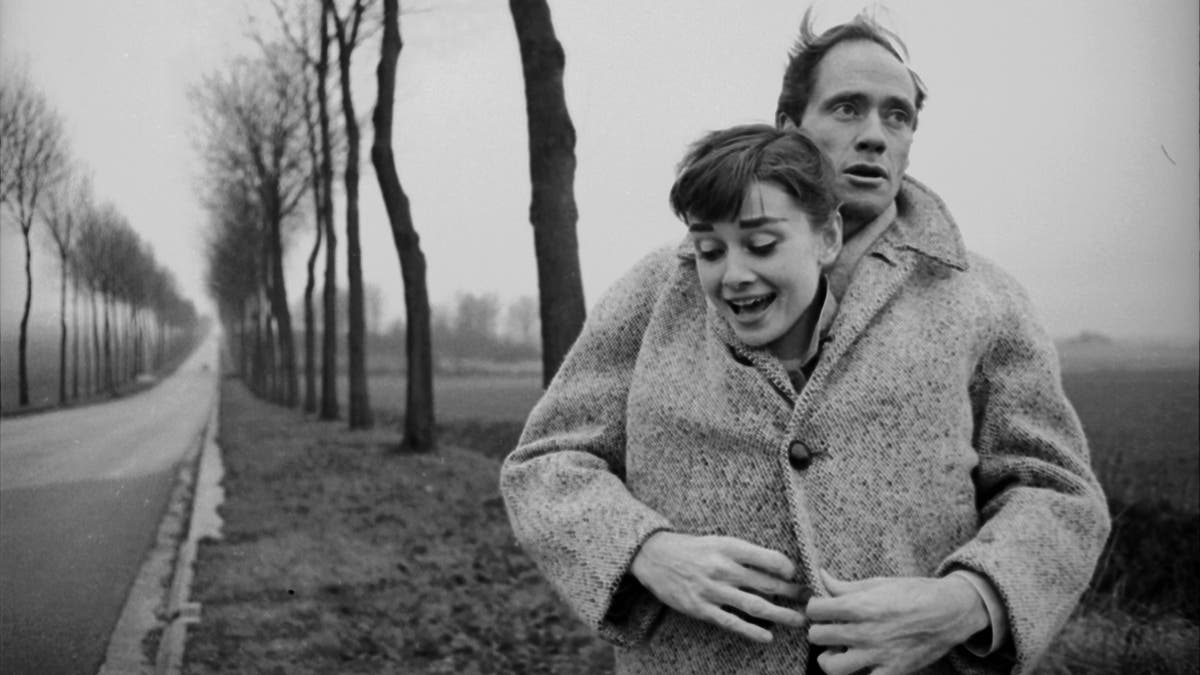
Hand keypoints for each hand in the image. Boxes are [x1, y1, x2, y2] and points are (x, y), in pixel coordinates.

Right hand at [629, 531, 806, 641]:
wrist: (654, 556)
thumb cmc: (691, 548)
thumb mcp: (718, 541)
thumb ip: (743, 554)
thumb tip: (776, 567)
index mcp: (729, 546)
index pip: (768, 558)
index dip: (788, 569)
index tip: (800, 576)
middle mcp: (723, 568)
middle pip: (767, 584)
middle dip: (792, 593)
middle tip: (811, 600)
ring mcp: (712, 590)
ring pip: (754, 606)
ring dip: (780, 615)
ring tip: (798, 621)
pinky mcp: (701, 608)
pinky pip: (731, 622)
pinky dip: (751, 631)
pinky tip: (767, 636)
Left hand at [806, 570, 988, 674]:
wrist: (950, 611)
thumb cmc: (914, 593)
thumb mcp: (878, 583)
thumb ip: (845, 586)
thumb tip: (821, 577)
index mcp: (859, 606)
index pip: (814, 610)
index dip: (816, 608)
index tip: (823, 609)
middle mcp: (864, 632)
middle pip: (817, 636)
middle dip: (820, 631)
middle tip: (831, 629)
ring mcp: (877, 655)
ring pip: (831, 666)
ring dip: (830, 658)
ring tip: (839, 651)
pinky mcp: (892, 672)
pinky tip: (860, 666)